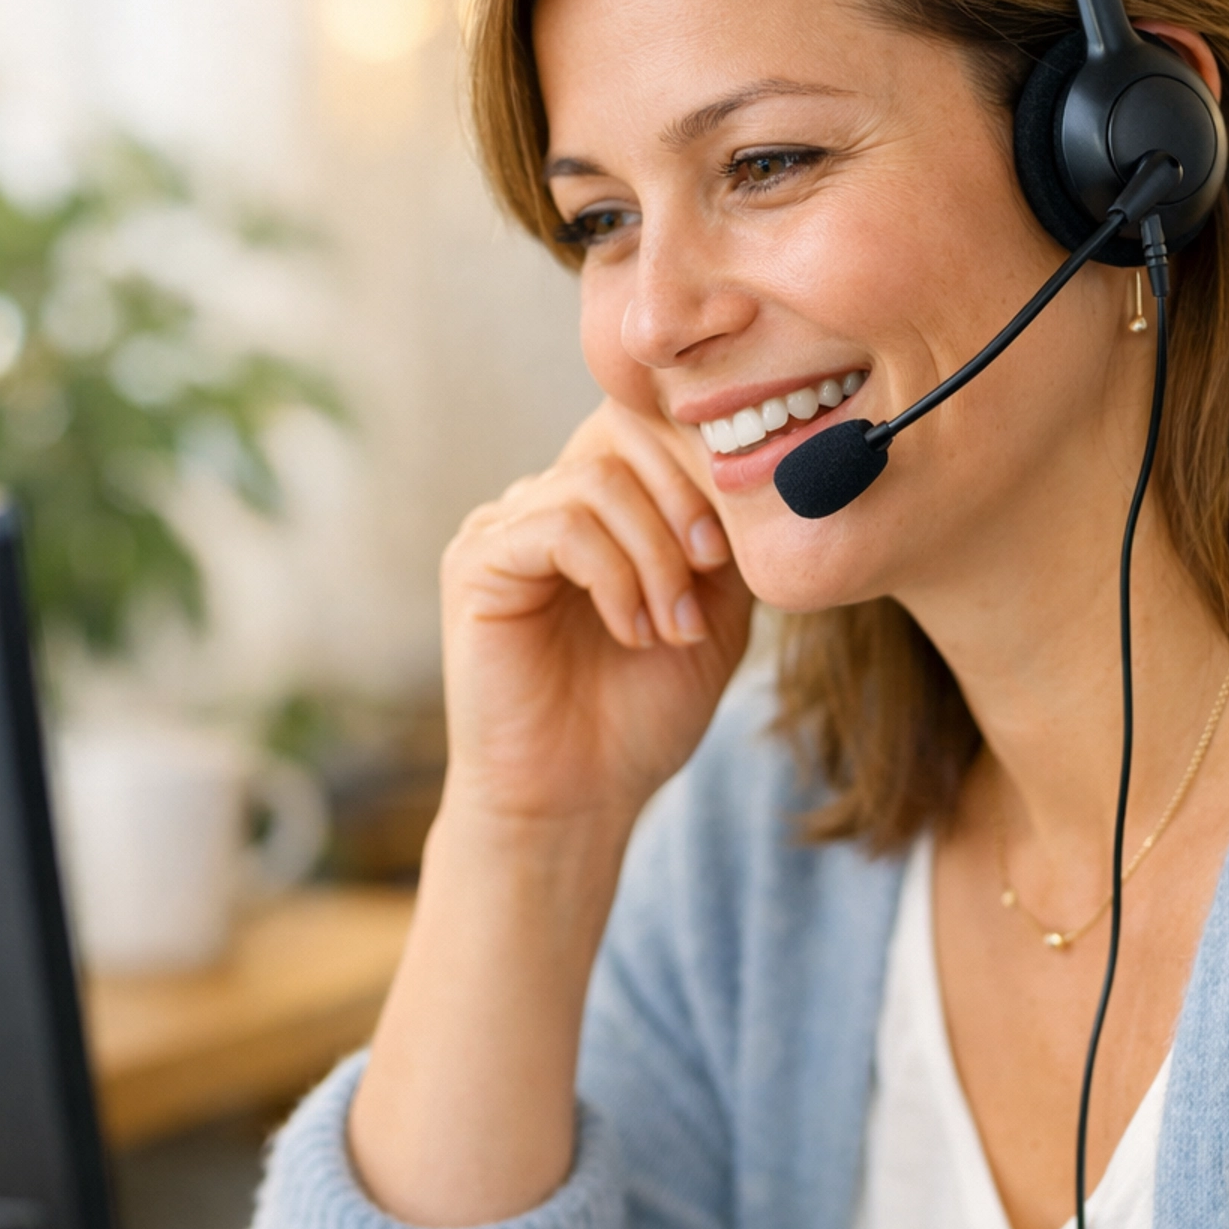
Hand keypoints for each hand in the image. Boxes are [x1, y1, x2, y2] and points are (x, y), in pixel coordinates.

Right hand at [440, 397, 752, 834]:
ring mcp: (504, 528)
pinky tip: (631, 632)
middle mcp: (543, 503)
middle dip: (685, 503)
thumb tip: (752, 471)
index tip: (733, 548)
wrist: (576, 801)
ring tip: (671, 626)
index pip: (646, 427)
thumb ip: (723, 539)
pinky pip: (558, 526)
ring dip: (656, 556)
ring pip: (598, 483)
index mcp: (597, 508)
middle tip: (711, 575)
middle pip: (623, 437)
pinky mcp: (477, 563)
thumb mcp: (711, 613)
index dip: (702, 467)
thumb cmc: (639, 714)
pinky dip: (614, 576)